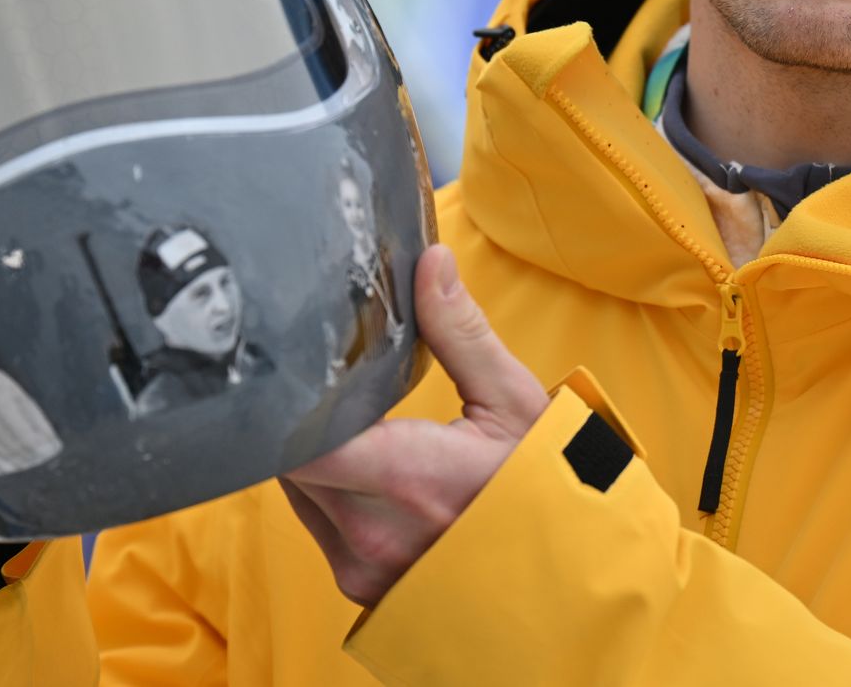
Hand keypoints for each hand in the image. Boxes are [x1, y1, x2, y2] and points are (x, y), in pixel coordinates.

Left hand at [280, 244, 547, 606]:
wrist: (569, 585)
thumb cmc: (548, 491)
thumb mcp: (515, 404)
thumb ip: (461, 333)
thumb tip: (430, 262)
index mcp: (407, 477)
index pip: (294, 439)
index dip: (281, 401)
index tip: (292, 362)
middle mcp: (371, 532)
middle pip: (286, 458)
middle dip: (299, 416)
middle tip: (322, 377)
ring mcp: (362, 568)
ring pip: (296, 491)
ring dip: (311, 453)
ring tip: (349, 419)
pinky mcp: (359, 587)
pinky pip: (315, 523)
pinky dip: (327, 489)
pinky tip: (364, 466)